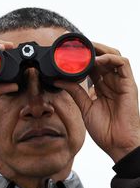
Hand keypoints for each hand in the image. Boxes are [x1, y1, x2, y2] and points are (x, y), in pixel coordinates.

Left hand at [54, 42, 139, 162]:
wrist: (118, 142)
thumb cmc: (105, 128)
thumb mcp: (85, 107)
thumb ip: (75, 92)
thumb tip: (59, 80)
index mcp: (101, 87)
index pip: (92, 66)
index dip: (82, 58)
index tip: (67, 53)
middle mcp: (111, 82)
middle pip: (102, 58)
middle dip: (89, 49)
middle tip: (74, 45)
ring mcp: (121, 82)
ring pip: (113, 56)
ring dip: (99, 50)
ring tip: (85, 48)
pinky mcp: (129, 84)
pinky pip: (122, 64)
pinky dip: (109, 58)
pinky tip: (96, 60)